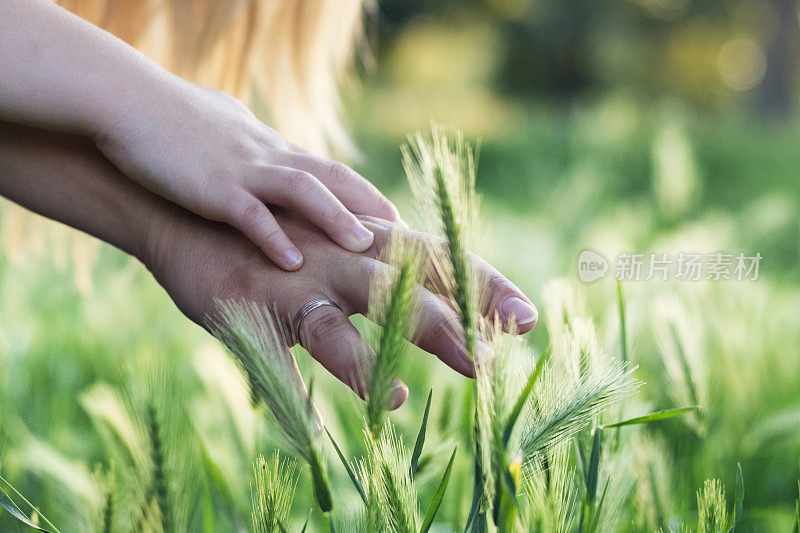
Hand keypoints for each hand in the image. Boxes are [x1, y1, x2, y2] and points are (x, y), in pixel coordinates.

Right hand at [0, 0, 396, 270]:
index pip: (328, 170)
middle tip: (401, 235)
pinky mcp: (212, 186)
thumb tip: (263, 145)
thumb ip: (248, 143)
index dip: (362, 194)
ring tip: (365, 246)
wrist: (125, 100)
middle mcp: (266, 156)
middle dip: (367, 206)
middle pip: (331, 178)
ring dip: (336, 218)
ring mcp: (242, 170)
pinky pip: (248, 214)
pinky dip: (272, 236)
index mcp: (270, 148)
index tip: (390, 217)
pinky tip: (292, 262)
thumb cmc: (170, 117)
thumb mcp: (223, 129)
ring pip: (302, 191)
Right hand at [143, 207, 537, 408]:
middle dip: (449, 327)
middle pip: (403, 293)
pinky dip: (288, 396)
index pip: (439, 262)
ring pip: (336, 324)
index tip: (528, 319)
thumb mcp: (341, 244)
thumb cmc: (281, 236)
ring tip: (399, 397)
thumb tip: (434, 306)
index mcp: (369, 242)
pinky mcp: (244, 310)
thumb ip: (385, 272)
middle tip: (490, 361)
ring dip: (368, 361)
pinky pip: (268, 361)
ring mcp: (290, 283)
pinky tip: (307, 431)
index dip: (485, 289)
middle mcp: (338, 257)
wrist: (191, 212)